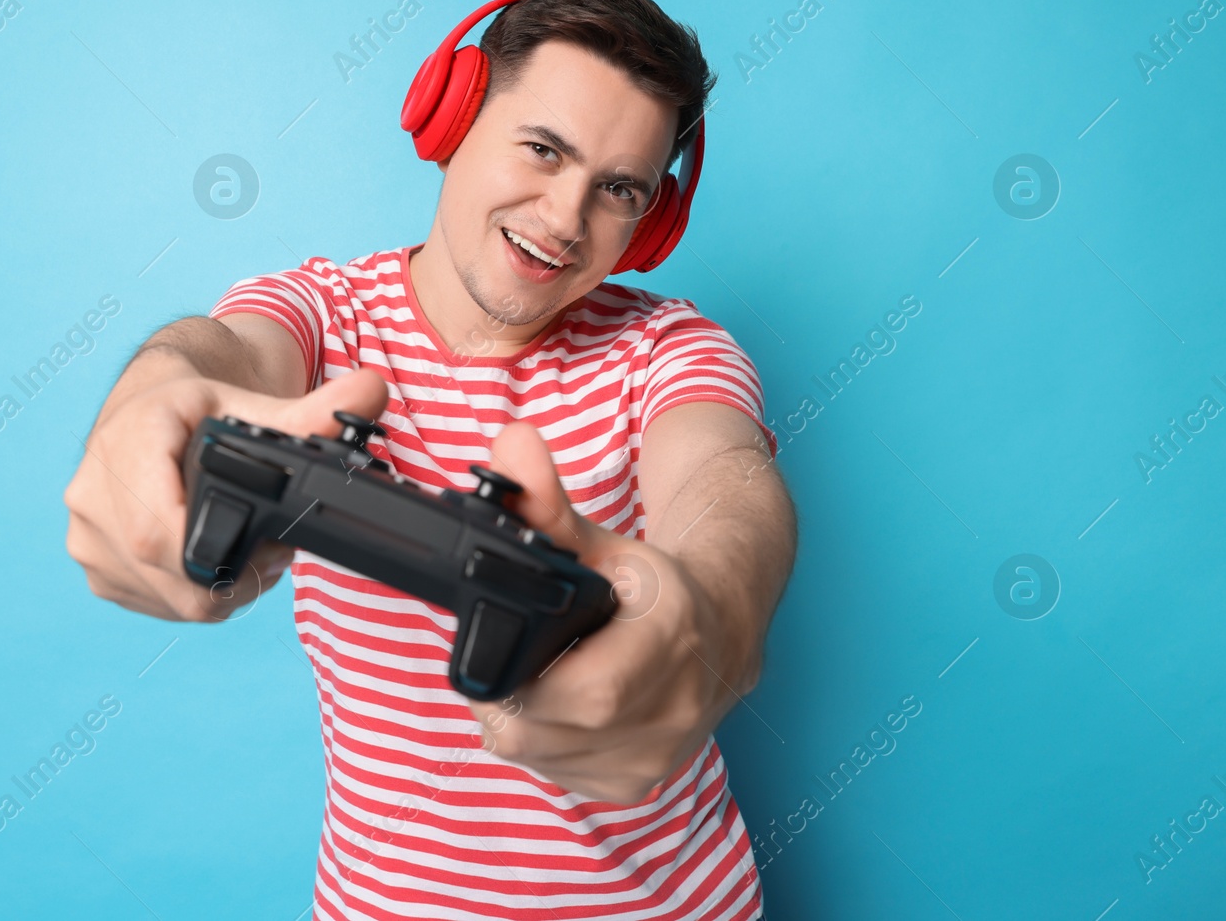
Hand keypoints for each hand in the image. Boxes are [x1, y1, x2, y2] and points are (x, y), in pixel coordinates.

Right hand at [63, 364, 387, 621]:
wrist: (148, 407)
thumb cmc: (198, 407)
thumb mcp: (251, 405)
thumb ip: (311, 413)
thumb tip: (372, 391)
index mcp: (127, 444)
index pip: (157, 534)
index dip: (219, 562)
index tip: (269, 553)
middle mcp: (92, 492)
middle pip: (165, 576)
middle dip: (231, 580)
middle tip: (271, 555)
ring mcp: (85, 534)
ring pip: (162, 597)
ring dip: (212, 590)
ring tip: (239, 549)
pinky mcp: (92, 565)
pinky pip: (149, 601)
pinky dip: (187, 593)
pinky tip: (206, 558)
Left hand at [464, 421, 733, 804]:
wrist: (726, 622)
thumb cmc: (653, 582)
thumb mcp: (598, 539)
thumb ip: (545, 499)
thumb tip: (510, 441)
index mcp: (669, 637)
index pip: (582, 691)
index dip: (521, 679)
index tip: (499, 649)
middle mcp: (675, 705)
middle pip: (544, 732)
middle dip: (506, 700)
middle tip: (502, 662)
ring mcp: (660, 753)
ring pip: (546, 760)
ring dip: (523, 725)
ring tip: (532, 680)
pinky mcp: (641, 783)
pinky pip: (565, 777)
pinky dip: (547, 747)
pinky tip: (557, 710)